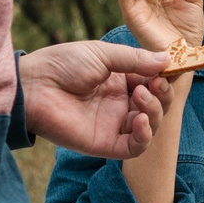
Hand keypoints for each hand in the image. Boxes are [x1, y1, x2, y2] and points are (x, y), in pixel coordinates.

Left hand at [21, 42, 171, 160]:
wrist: (34, 87)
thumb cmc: (62, 65)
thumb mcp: (102, 54)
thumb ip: (135, 60)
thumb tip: (166, 60)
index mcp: (120, 81)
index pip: (153, 83)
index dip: (164, 78)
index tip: (169, 69)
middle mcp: (120, 104)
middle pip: (156, 105)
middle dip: (162, 95)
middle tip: (154, 84)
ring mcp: (113, 124)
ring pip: (150, 125)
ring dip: (155, 111)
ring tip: (141, 95)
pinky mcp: (105, 144)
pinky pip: (134, 147)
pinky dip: (144, 136)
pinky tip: (140, 120)